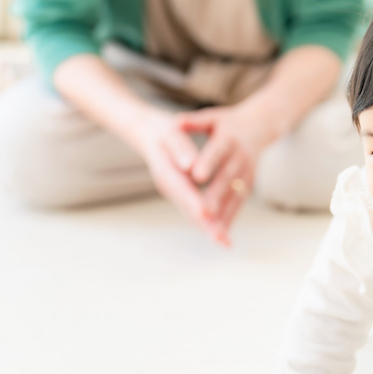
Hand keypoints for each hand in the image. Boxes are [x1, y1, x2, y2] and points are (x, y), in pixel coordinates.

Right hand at [134, 110, 221, 239]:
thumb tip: (189, 166)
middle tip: (221, 238)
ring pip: (191, 213)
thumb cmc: (163, 131)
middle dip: (205, 223)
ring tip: (225, 242)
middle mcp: (169, 185)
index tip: (207, 215)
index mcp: (166, 170)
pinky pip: (194, 210)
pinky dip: (207, 222)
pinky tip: (222, 232)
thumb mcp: (171, 133)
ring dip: (208, 228)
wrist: (147, 133)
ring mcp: (174, 192)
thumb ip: (180, 149)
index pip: (183, 189)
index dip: (195, 202)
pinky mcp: (181, 194)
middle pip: (188, 207)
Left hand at [178, 105, 277, 244]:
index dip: (208, 163)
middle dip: (216, 197)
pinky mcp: (249, 184)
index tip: (197, 177)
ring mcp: (247, 172)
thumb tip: (176, 122)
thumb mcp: (212, 117)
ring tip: (213, 232)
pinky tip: (220, 234)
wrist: (260, 126)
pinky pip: (239, 203)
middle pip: (227, 178)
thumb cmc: (227, 123)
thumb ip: (193, 121)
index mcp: (229, 138)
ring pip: (235, 195)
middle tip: (203, 213)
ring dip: (225, 213)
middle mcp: (241, 157)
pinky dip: (230, 218)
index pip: (217, 151)